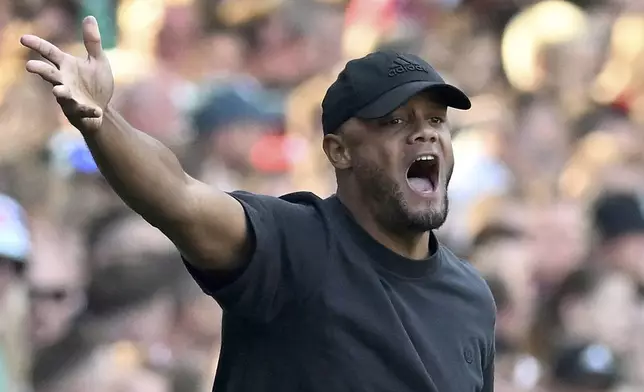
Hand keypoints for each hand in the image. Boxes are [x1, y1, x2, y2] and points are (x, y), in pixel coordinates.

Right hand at [20, 16, 113, 133]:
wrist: (101, 110)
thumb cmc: (95, 84)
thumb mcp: (98, 60)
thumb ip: (92, 42)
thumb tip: (90, 17)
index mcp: (66, 66)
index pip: (50, 53)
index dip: (38, 45)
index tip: (24, 38)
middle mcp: (64, 80)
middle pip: (49, 74)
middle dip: (40, 70)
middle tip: (29, 66)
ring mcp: (69, 97)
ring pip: (61, 94)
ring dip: (60, 92)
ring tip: (58, 90)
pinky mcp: (79, 111)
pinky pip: (83, 111)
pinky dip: (89, 110)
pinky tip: (96, 110)